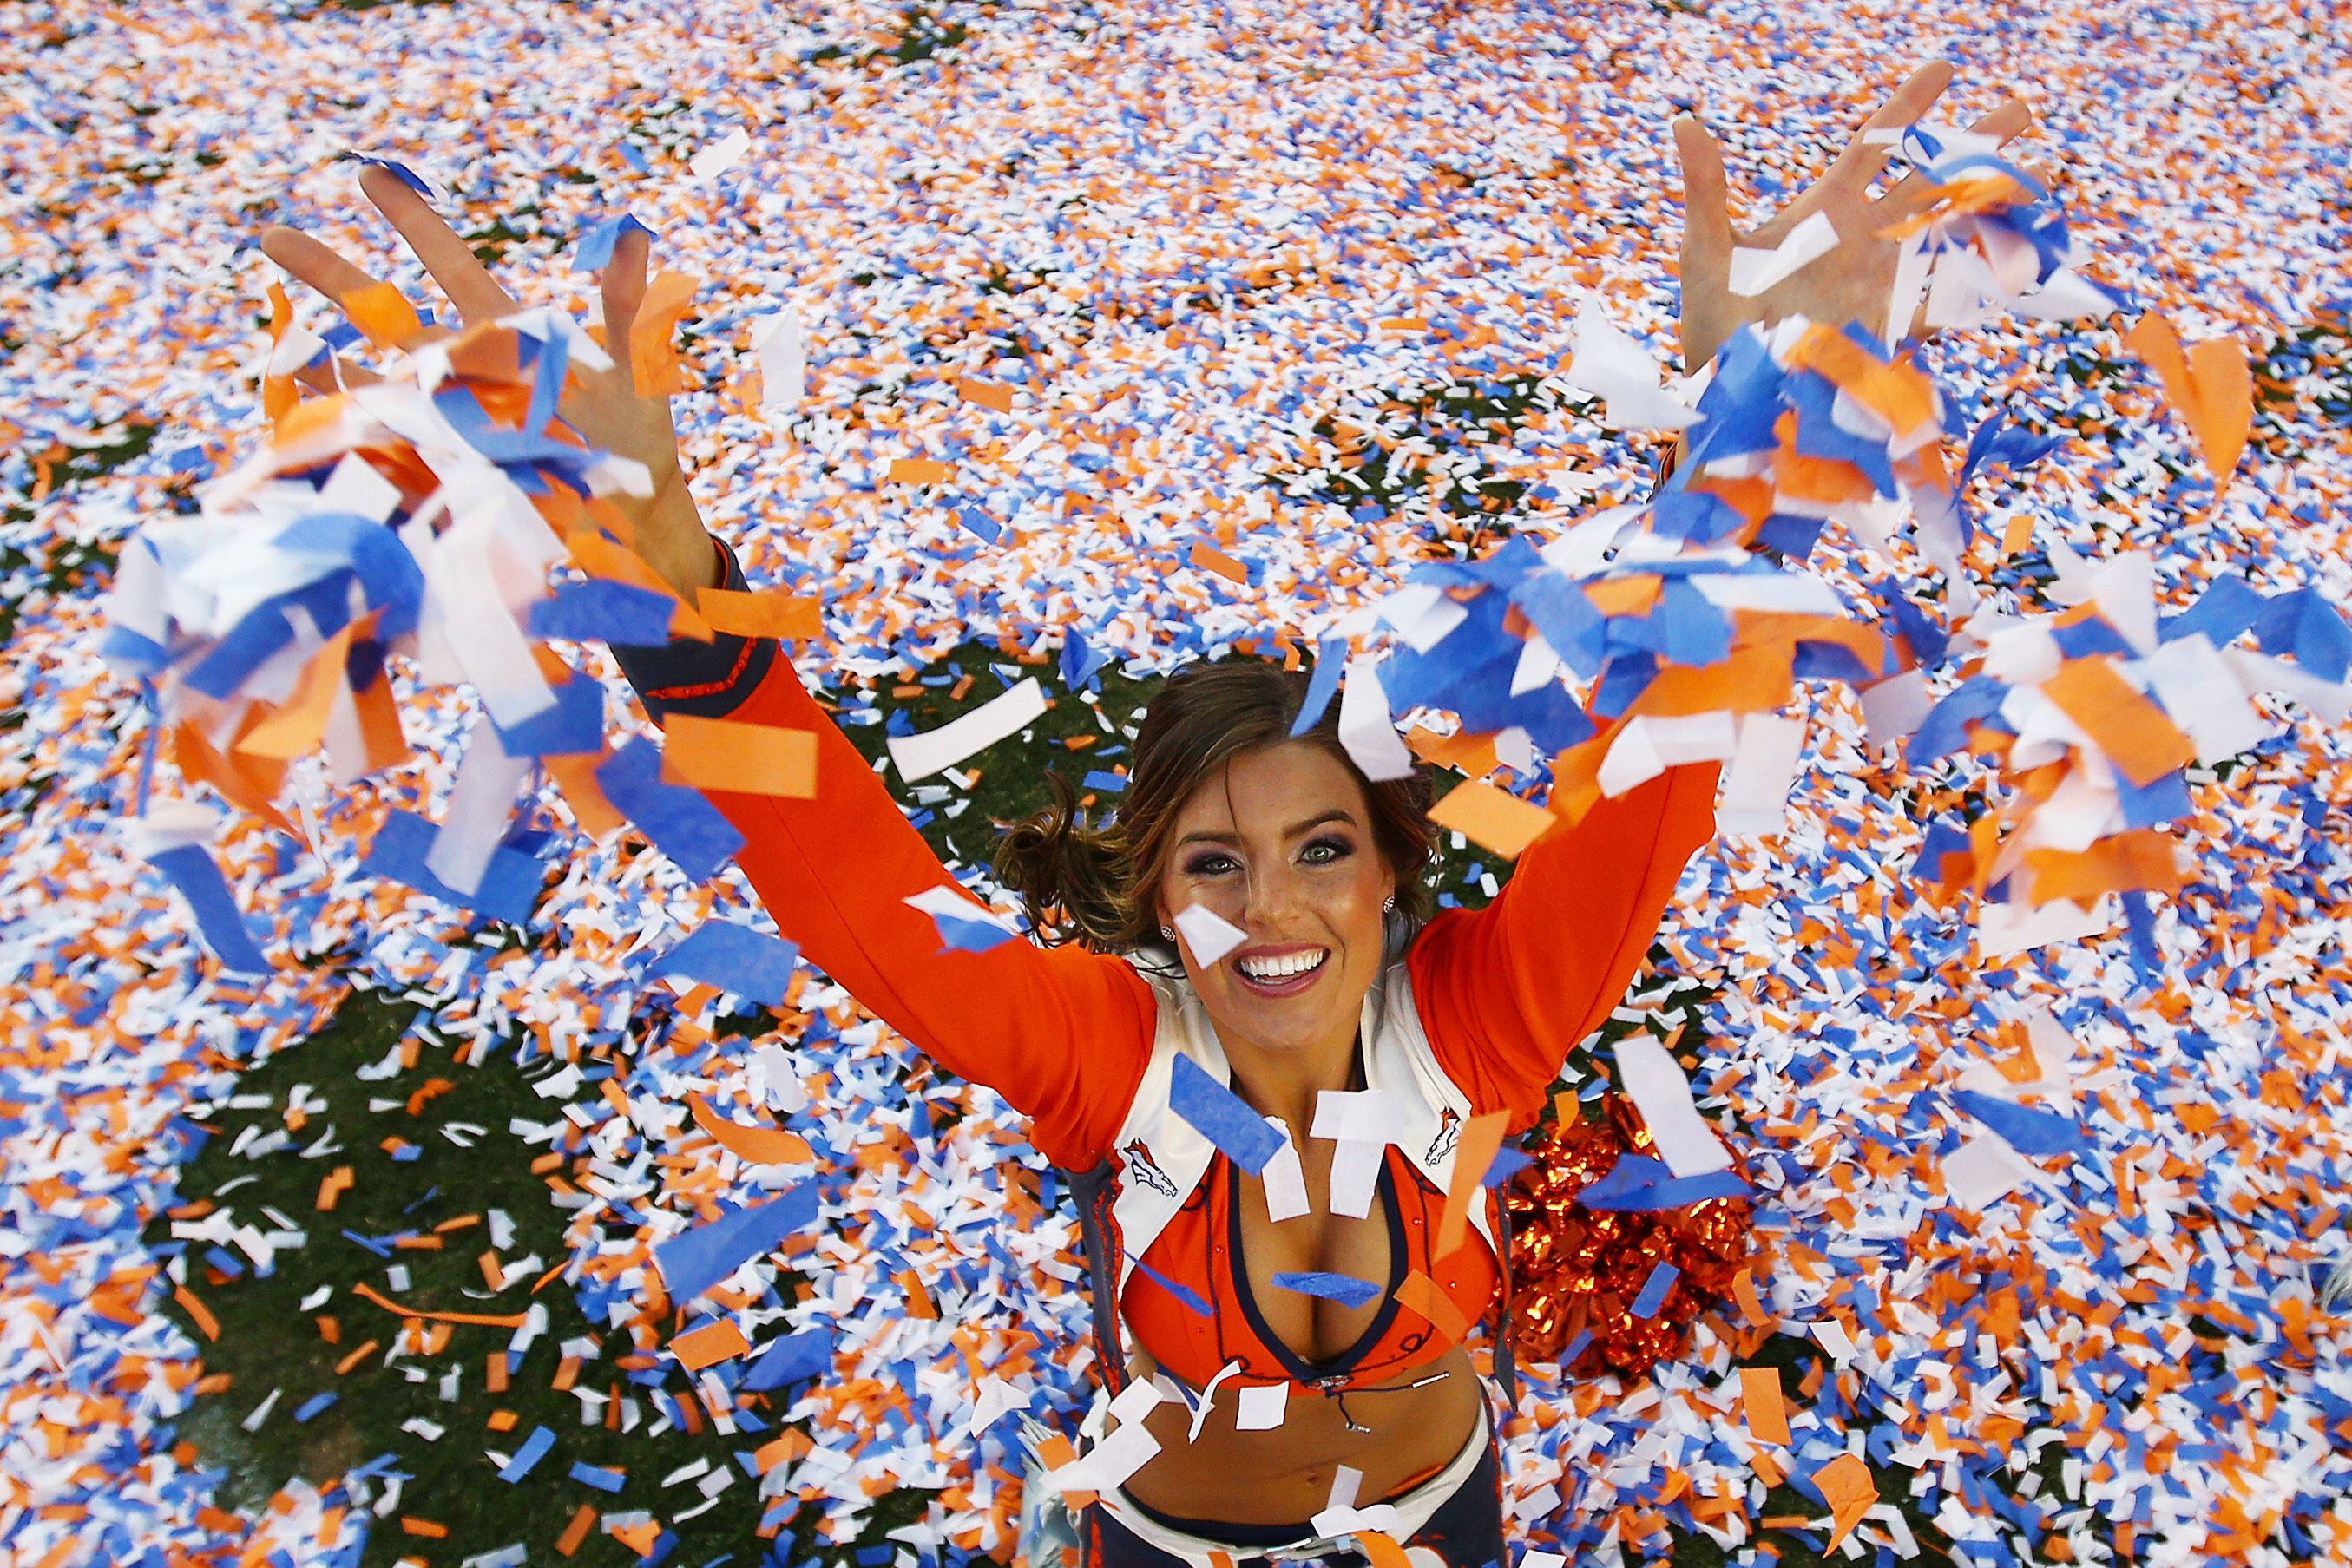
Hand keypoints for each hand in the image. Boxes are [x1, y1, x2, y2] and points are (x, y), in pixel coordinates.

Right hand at [257, 164, 719, 596]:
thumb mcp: (632, 362)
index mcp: (503, 331)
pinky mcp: (451, 463)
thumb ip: (626, 303)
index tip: (366, 174)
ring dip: (323, 362)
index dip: (410, 220)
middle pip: (387, 314)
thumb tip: (633, 237)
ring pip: (375, 380)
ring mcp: (451, 414)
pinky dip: (350, 435)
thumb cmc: (630, 425)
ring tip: (279, 344)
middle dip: (332, 276)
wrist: (632, 504)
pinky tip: (309, 430)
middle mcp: (463, 367)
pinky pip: (389, 445)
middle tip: (271, 236)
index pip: (447, 265)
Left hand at [1672, 62, 2036, 371]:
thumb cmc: (1712, 316)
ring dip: (1993, 210)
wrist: (1724, 386)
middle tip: (2025, 108)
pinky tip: (2014, 269)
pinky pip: (1939, 304)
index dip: (1911, 106)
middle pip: (1931, 182)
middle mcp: (1864, 240)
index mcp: (1827, 209)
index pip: (1877, 144)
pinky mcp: (1886, 329)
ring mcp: (1880, 283)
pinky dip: (1975, 287)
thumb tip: (1683, 123)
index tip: (1948, 65)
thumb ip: (1706, 187)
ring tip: (2040, 184)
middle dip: (1978, 146)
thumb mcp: (1706, 247)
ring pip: (1948, 235)